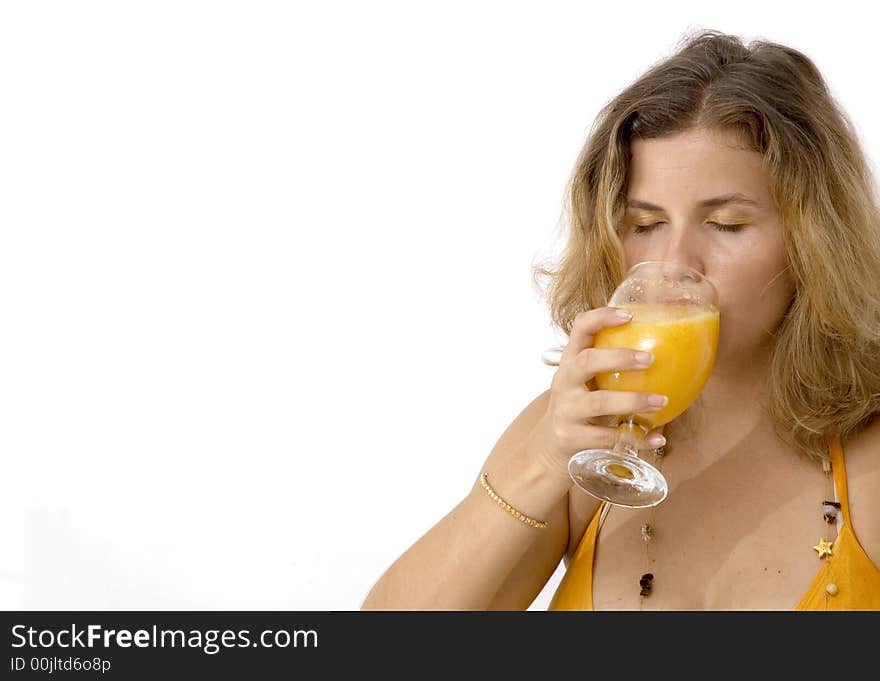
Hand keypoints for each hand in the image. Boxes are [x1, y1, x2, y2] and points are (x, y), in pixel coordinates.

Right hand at [529, 306, 667, 476]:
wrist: (551, 443)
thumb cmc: (581, 404)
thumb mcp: (588, 380)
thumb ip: (612, 366)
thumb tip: (668, 348)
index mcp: (570, 360)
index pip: (580, 328)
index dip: (601, 317)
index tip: (630, 314)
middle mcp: (564, 381)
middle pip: (587, 361)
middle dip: (619, 357)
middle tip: (650, 359)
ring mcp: (565, 410)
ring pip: (599, 402)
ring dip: (633, 400)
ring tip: (660, 400)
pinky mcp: (570, 437)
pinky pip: (607, 438)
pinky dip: (635, 438)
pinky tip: (656, 438)